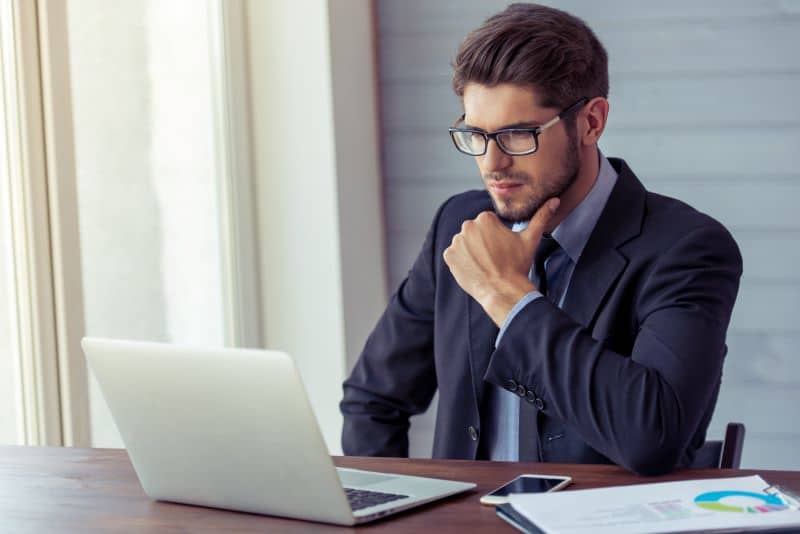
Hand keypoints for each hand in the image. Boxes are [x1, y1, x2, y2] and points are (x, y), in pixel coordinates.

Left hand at [443, 198, 559, 325]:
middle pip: (475, 232)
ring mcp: (456, 242)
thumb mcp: (531, 239)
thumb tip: (554, 200)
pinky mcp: (449, 256)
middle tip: (495, 257)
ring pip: (465, 243)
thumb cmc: (518, 265)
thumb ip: (541, 217)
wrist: (503, 291)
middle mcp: (467, 226)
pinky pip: (454, 255)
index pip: (488, 223)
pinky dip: (462, 261)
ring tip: (486, 264)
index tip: (502, 248)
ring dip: (472, 251)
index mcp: (485, 218)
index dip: (497, 237)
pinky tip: (475, 268)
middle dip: (483, 242)